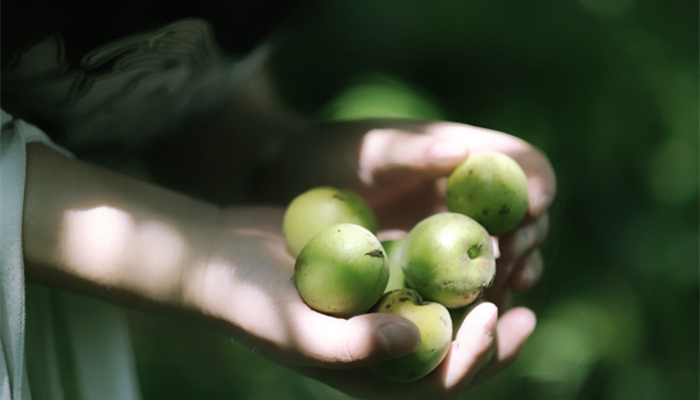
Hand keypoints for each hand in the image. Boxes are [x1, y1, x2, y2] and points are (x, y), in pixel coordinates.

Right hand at [184, 206, 535, 399]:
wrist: (220, 255)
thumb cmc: (248, 296)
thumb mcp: (291, 323)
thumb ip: (346, 345)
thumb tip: (413, 341)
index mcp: (366, 376)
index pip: (436, 385)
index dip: (473, 360)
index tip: (493, 316)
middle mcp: (380, 351)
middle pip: (453, 358)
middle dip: (493, 341)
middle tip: (526, 309)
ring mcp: (380, 313)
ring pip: (447, 316)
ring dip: (481, 302)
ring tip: (514, 275)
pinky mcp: (378, 279)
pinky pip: (427, 279)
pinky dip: (453, 269)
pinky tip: (475, 241)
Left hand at [274, 119, 555, 302]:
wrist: (294, 183)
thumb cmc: (331, 155)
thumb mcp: (369, 150)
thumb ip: (411, 151)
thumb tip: (460, 151)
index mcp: (465, 152)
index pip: (523, 162)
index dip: (537, 185)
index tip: (530, 211)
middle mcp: (470, 191)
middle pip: (524, 214)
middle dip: (528, 239)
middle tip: (512, 265)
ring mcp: (455, 226)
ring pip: (504, 250)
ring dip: (512, 270)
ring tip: (501, 288)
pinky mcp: (436, 258)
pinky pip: (470, 276)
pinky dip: (480, 290)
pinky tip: (473, 308)